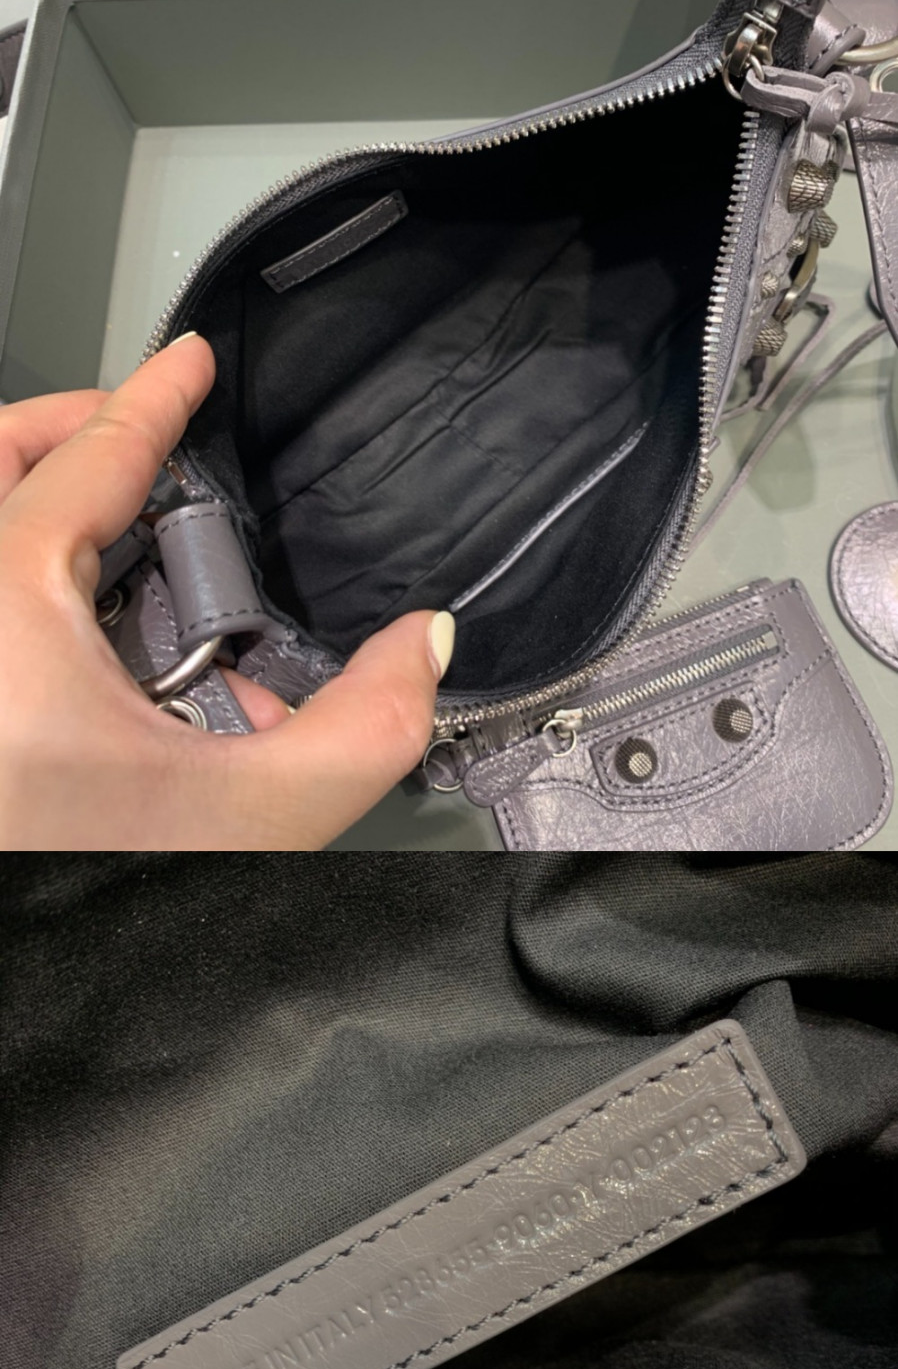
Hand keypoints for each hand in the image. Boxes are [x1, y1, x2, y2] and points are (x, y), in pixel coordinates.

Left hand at [0, 337, 452, 848]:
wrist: (9, 1006)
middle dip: (67, 434)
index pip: (89, 454)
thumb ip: (360, 728)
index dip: (154, 397)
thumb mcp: (242, 816)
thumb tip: (424, 652)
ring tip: (118, 538)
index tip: (187, 362)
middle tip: (138, 433)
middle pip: (0, 468)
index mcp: (6, 600)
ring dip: (41, 515)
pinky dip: (30, 588)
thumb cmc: (64, 892)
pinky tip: (90, 652)